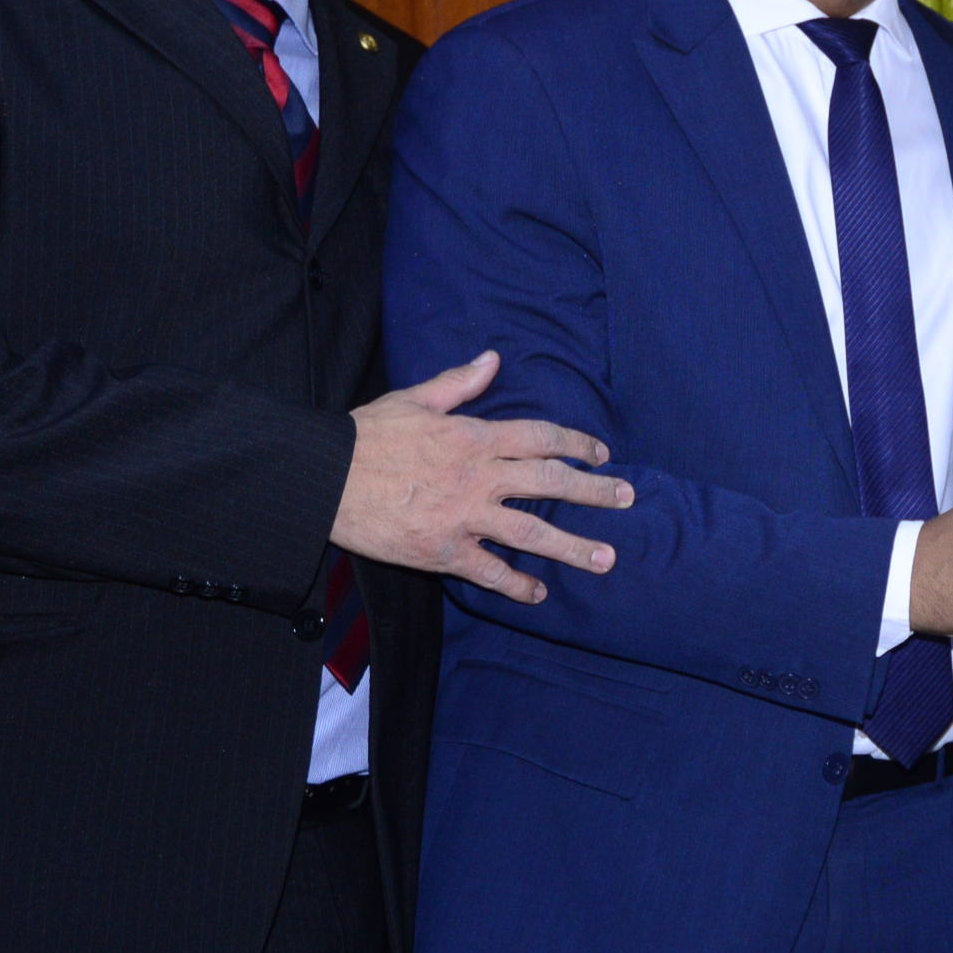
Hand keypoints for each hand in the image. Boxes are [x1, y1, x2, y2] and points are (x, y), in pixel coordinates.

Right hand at [333, 351, 633, 603]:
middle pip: (551, 482)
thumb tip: (493, 358)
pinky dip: (516, 584)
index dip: (577, 444)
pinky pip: (490, 571)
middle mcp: (479, 476)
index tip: (600, 453)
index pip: (542, 437)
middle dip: (594, 491)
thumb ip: (459, 383)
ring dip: (573, 546)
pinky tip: (539, 593)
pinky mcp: (443, 551)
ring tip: (607, 559)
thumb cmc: (367, 435)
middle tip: (627, 500)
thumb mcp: (415, 399)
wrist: (325, 478)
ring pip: (532, 532)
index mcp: (475, 436)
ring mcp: (464, 517)